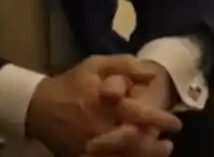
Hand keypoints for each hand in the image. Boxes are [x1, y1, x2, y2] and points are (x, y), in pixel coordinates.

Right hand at [24, 55, 181, 156]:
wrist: (38, 107)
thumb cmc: (71, 84)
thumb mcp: (94, 65)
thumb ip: (125, 66)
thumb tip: (154, 74)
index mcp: (104, 103)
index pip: (141, 114)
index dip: (161, 119)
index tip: (174, 122)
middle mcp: (101, 127)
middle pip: (138, 142)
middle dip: (156, 145)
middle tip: (167, 143)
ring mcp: (93, 146)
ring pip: (128, 156)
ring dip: (148, 155)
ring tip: (160, 150)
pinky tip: (138, 156)